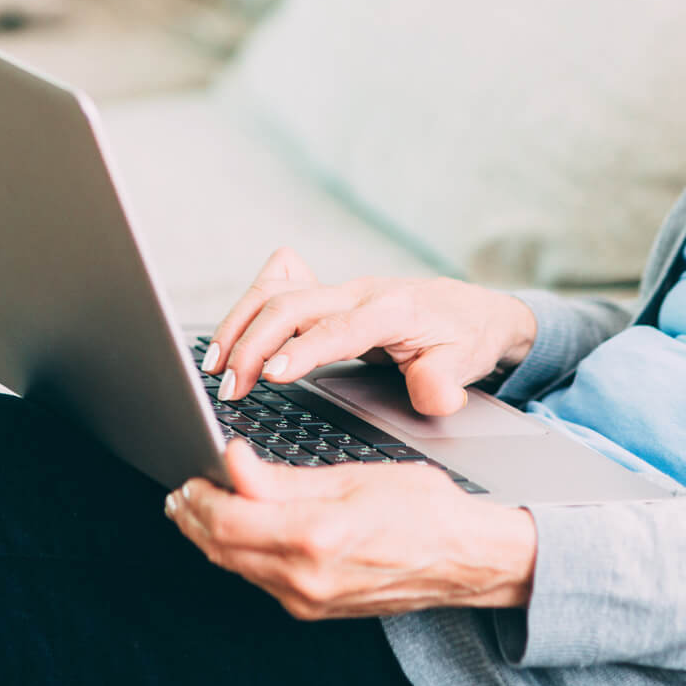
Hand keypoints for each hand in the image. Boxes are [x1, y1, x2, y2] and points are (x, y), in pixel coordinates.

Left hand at [166, 440, 535, 617]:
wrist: (464, 557)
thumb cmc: (422, 509)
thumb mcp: (352, 476)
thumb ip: (283, 479)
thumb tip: (234, 465)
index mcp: (316, 537)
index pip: (229, 520)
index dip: (202, 494)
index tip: (196, 468)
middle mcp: (306, 578)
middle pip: (222, 549)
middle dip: (194, 516)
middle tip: (183, 489)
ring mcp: (307, 600)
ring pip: (236, 567)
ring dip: (209, 536)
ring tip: (198, 507)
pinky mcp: (313, 609)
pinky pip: (259, 580)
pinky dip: (238, 554)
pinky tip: (237, 531)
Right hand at [203, 248, 536, 410]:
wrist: (471, 310)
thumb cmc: (464, 337)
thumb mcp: (465, 362)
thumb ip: (444, 382)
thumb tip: (435, 398)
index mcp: (392, 310)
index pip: (338, 328)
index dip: (302, 350)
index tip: (272, 376)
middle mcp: (359, 293)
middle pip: (293, 304)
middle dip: (253, 343)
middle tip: (230, 387)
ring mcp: (340, 290)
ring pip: (276, 292)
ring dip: (240, 325)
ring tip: (214, 367)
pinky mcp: (327, 295)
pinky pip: (278, 287)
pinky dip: (247, 308)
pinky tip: (229, 335)